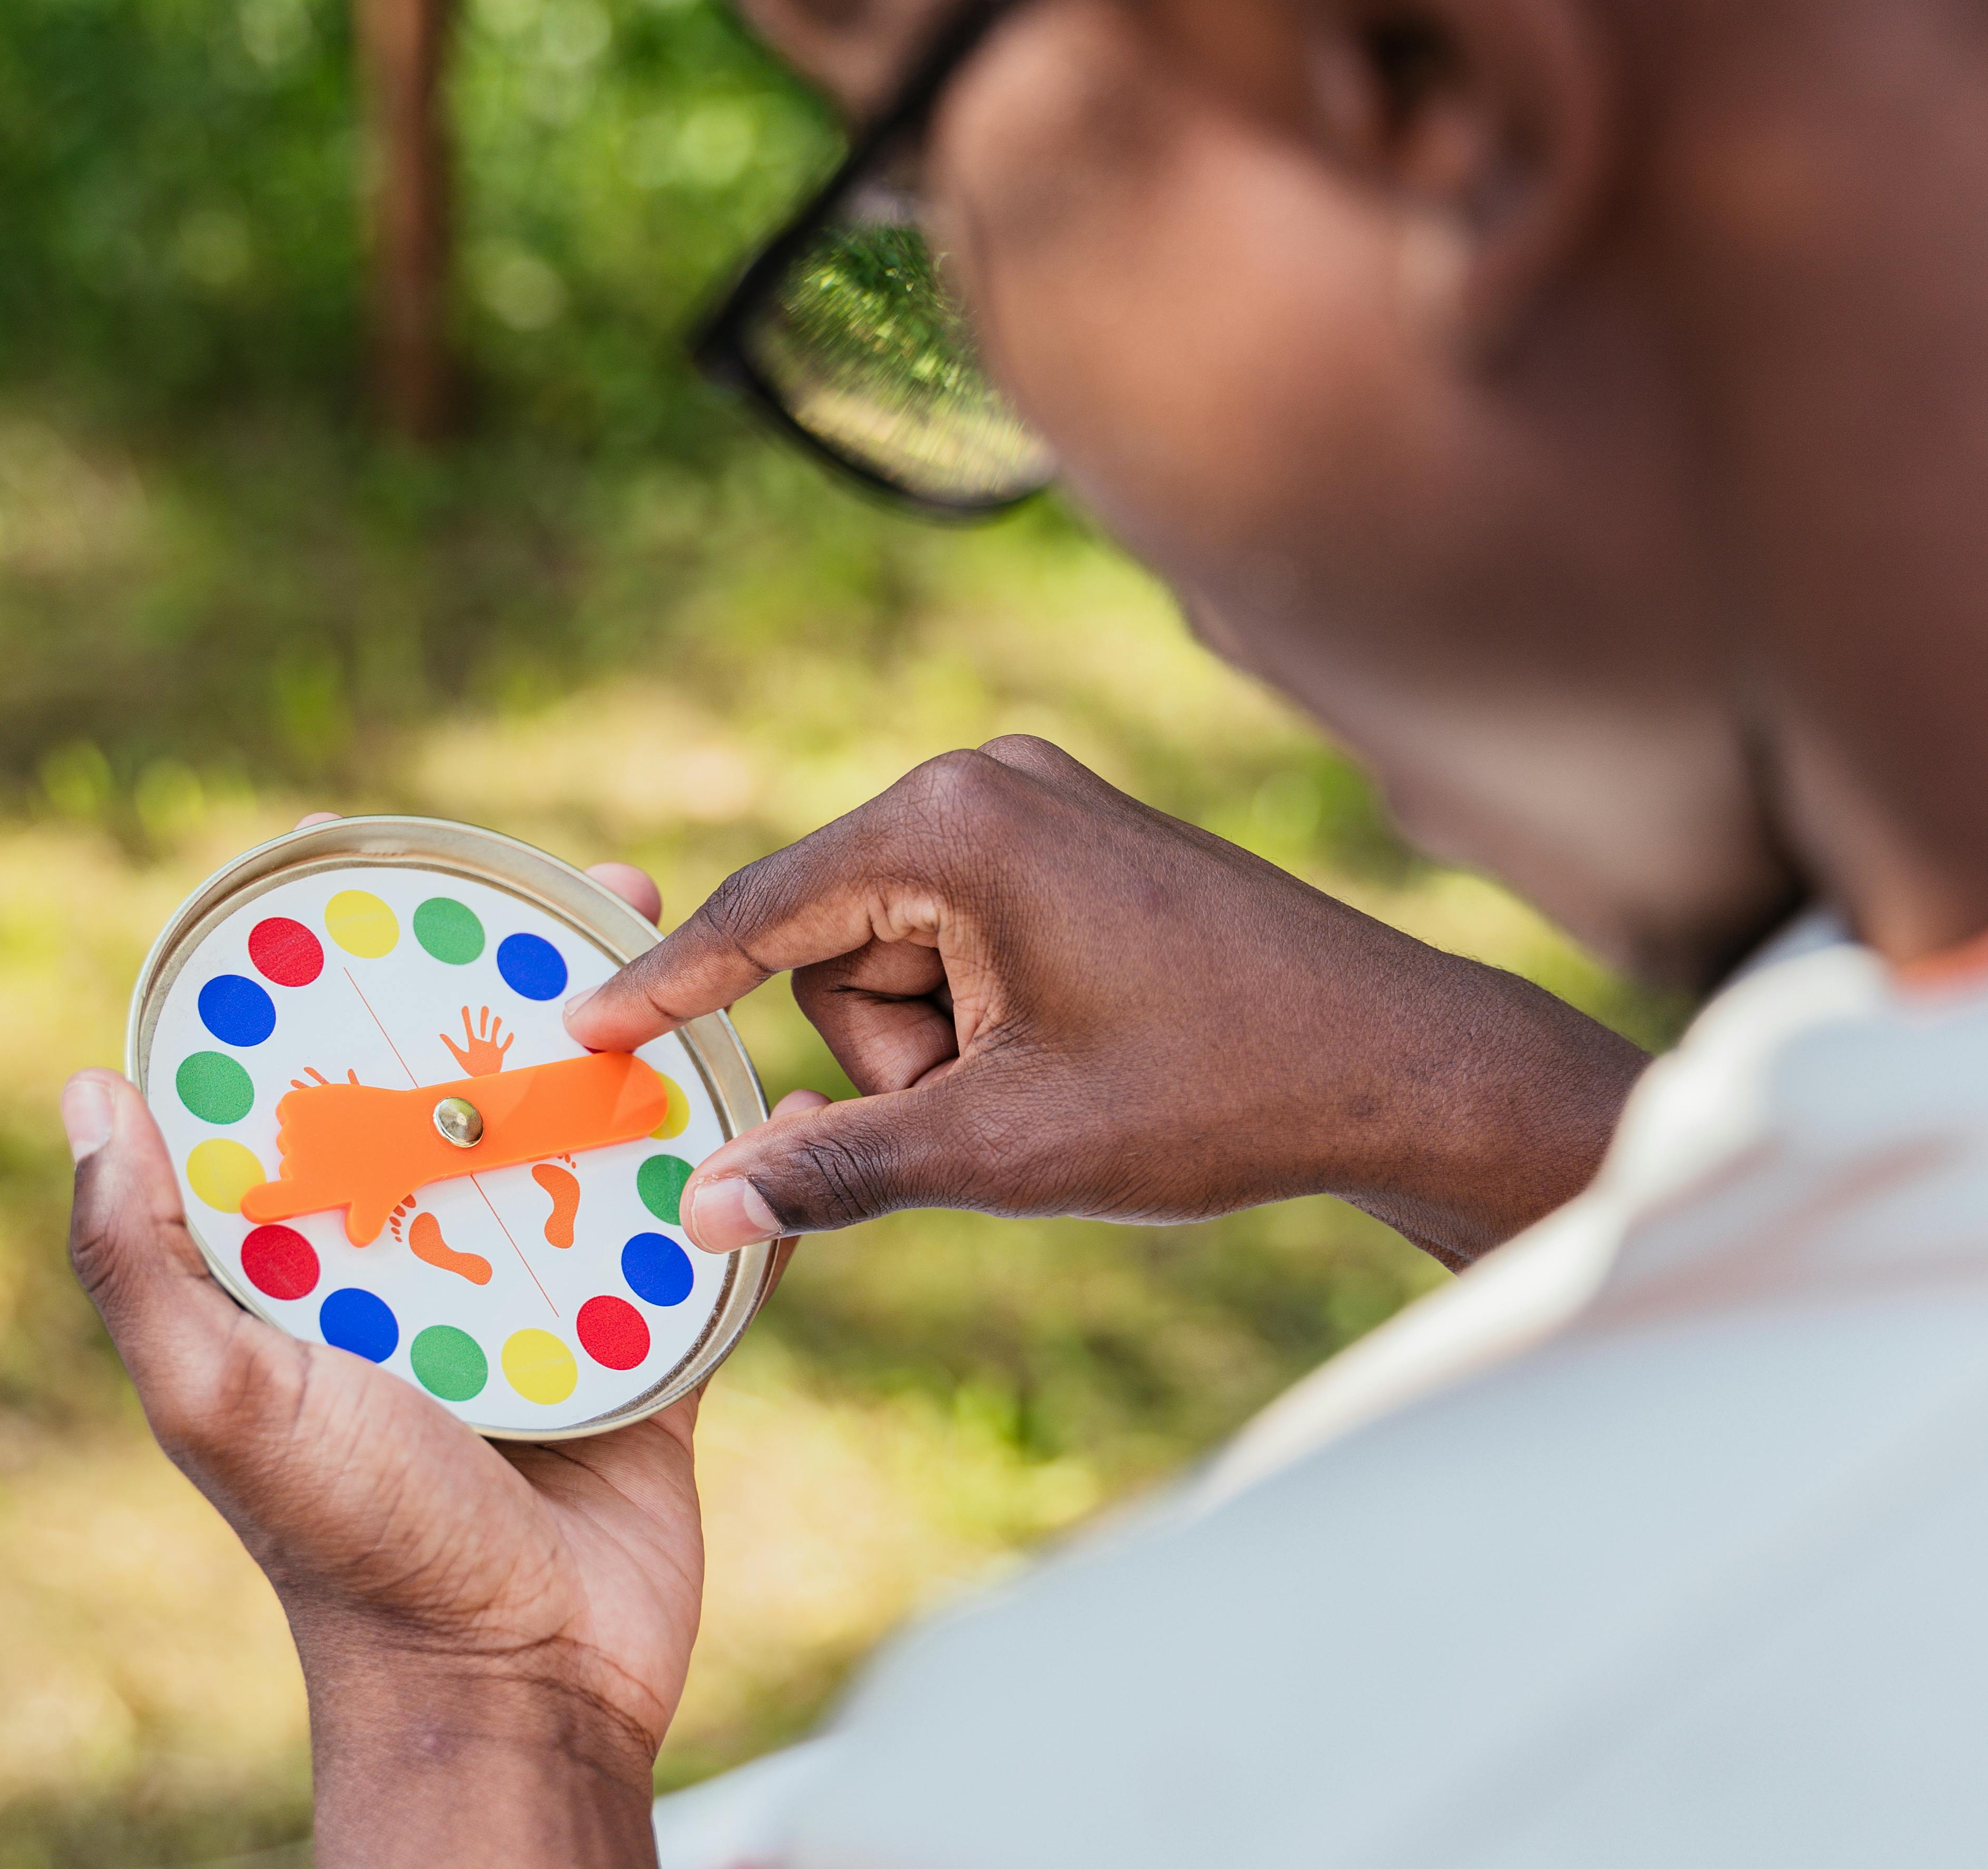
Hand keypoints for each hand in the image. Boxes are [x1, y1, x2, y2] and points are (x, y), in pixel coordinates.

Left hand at [75, 821, 820, 1865]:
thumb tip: (88, 1092)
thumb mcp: (221, 1399)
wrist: (517, 1690)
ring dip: (650, 1054)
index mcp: (326, 1262)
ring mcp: (550, 1303)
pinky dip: (743, 1168)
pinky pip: (704, 1238)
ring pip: (602, 1144)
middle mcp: (432, 1266)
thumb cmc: (353, 1548)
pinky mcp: (651, 1352)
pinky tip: (782, 1089)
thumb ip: (143, 1264)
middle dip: (536, 987)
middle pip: (483, 1095)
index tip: (406, 879)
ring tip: (697, 960)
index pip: (333, 1089)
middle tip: (592, 888)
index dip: (362, 982)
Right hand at [566, 737, 1646, 1265]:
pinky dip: (982, 1018)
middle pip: (832, 944)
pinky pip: (961, 940)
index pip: (761, 911)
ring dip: (941, 1049)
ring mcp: (1038, 803)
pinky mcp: (1075, 841)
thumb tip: (704, 1205)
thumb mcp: (1008, 1148)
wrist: (1404, 1063)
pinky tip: (1071, 1058)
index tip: (583, 1024)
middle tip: (990, 1109)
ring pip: (895, 955)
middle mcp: (987, 782)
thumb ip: (841, 1169)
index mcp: (956, 822)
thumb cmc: (1216, 1093)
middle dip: (887, 1053)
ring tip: (1053, 1087)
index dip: (668, 982)